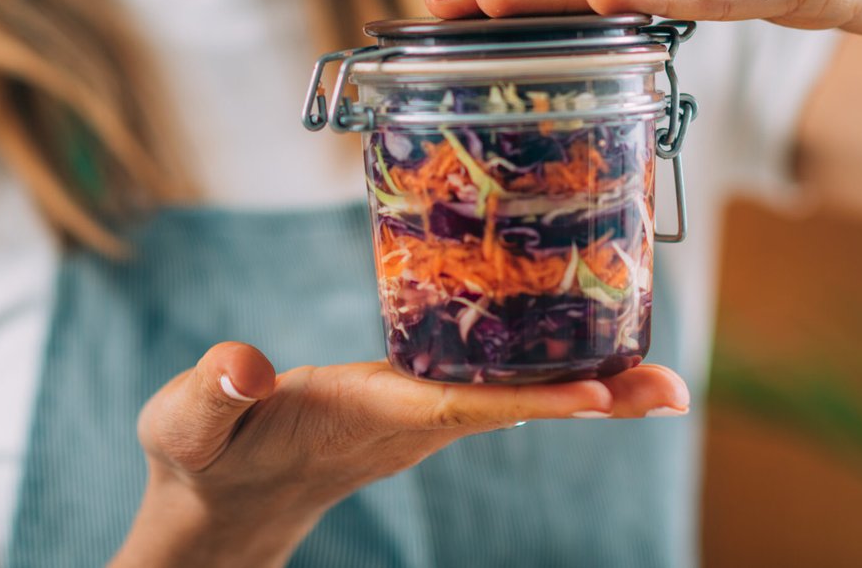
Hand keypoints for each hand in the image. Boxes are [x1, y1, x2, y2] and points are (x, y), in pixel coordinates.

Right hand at [116, 341, 689, 566]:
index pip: (458, 410)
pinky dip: (548, 375)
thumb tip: (245, 368)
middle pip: (514, 409)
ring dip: (590, 389)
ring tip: (663, 377)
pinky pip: (495, 389)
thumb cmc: (204, 458)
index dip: (527, 402)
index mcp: (363, 420)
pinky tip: (588, 359)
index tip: (597, 398)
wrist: (221, 503)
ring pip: (515, 400)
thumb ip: (212, 395)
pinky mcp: (417, 407)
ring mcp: (419, 421)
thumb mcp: (187, 424)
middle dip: (595, 400)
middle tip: (674, 391)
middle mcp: (408, 423)